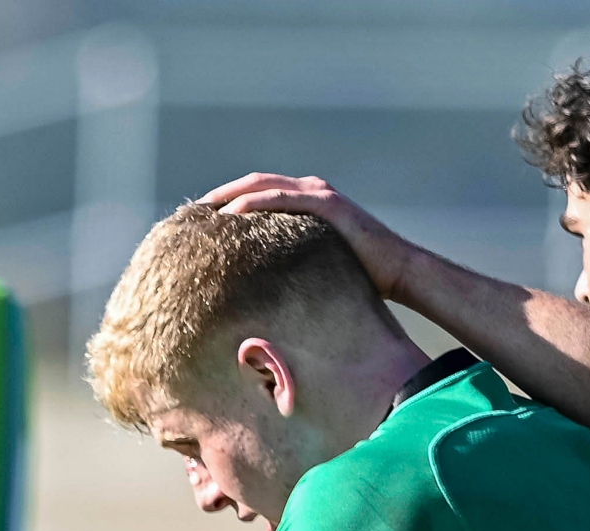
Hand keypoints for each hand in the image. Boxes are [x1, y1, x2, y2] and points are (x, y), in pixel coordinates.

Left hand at [201, 174, 419, 300]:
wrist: (398, 272)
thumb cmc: (360, 276)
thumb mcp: (316, 263)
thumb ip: (291, 262)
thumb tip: (261, 288)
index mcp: (307, 201)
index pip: (258, 194)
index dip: (227, 202)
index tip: (200, 220)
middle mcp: (311, 189)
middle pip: (252, 184)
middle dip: (219, 195)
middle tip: (190, 212)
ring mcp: (318, 193)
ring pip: (261, 186)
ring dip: (228, 196)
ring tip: (201, 212)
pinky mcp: (326, 204)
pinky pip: (280, 198)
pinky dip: (253, 203)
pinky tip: (229, 215)